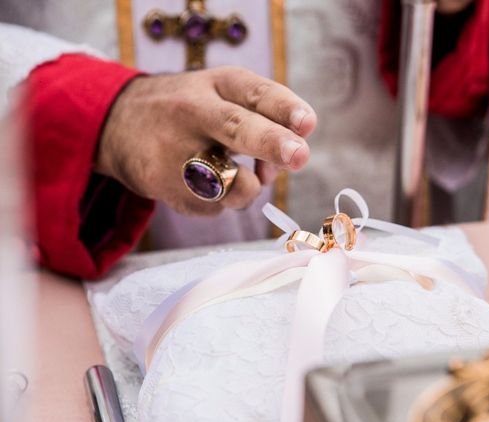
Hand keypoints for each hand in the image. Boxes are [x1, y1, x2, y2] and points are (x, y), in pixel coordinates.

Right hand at [95, 66, 316, 214]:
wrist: (118, 123)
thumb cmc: (190, 112)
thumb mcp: (222, 95)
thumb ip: (264, 118)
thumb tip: (294, 158)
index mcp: (216, 84)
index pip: (254, 92)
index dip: (284, 108)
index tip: (307, 123)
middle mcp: (192, 111)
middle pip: (235, 128)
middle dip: (271, 143)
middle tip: (299, 156)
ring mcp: (174, 150)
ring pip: (233, 184)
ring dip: (249, 188)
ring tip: (229, 172)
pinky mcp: (162, 184)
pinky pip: (215, 207)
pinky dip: (220, 201)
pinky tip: (200, 181)